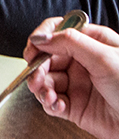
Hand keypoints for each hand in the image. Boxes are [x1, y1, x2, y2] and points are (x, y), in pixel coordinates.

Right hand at [24, 16, 118, 138]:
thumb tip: (41, 37)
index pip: (59, 32)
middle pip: (47, 58)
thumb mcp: (104, 58)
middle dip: (38, 68)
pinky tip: (56, 104)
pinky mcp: (74, 105)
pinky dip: (48, 103)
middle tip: (36, 77)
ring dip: (41, 87)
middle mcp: (83, 62)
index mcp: (93, 43)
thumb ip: (70, 43)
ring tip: (47, 95)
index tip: (33, 50)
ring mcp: (78, 84)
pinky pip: (51, 101)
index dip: (42, 39)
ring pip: (45, 80)